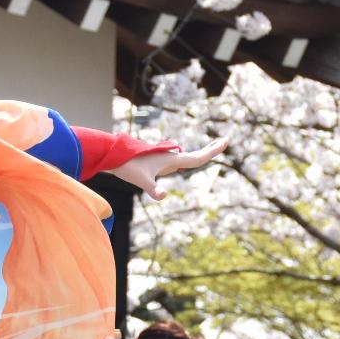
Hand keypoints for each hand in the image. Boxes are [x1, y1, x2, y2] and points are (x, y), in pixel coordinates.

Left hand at [108, 138, 227, 199]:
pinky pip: (178, 161)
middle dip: (210, 149)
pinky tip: (184, 165)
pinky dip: (188, 159)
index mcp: (171, 160)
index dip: (212, 151)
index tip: (225, 142)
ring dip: (200, 153)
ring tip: (212, 148)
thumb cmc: (128, 167)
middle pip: (195, 154)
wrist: (114, 156)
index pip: (197, 158)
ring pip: (187, 156)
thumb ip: (153, 190)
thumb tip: (163, 196)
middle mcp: (171, 157)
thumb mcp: (142, 181)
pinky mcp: (159, 162)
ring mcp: (165, 159)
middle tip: (224, 141)